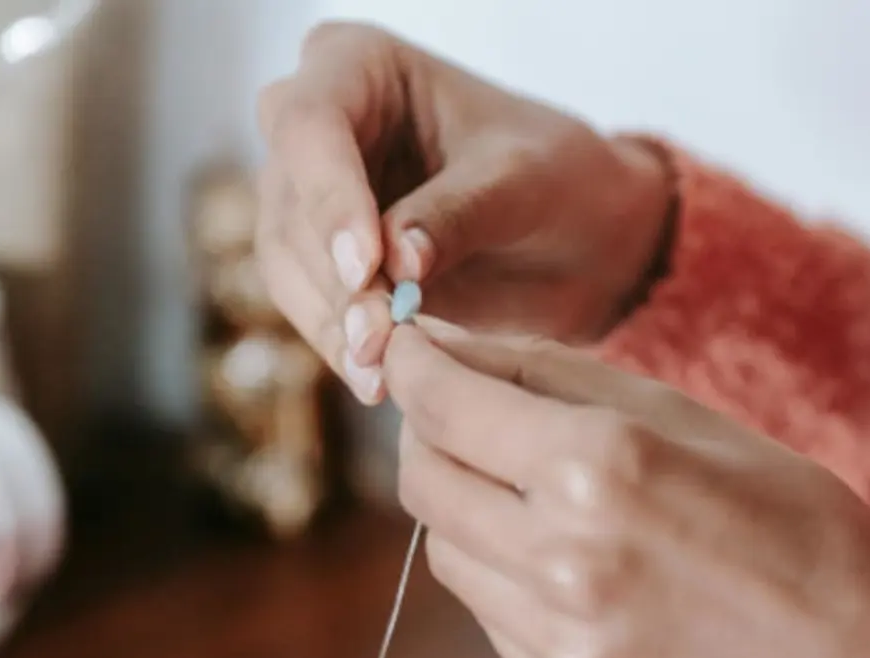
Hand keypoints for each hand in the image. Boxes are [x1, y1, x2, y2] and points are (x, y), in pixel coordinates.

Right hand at [256, 22, 673, 403]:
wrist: (583, 237)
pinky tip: (378, 381)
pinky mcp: (328, 263)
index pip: (312, 124)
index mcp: (361, 65)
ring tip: (381, 375)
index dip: (331, 200)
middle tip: (378, 340)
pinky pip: (312, 306)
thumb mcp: (522, 183)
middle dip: (332, 279)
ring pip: (286, 263)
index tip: (366, 269)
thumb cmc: (561, 178)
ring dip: (331, 324)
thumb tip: (393, 265)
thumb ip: (457, 214)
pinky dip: (341, 346)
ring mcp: (316, 197)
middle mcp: (320, 124)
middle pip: (289, 201)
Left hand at [383, 320, 869, 657]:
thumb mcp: (677, 413)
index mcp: (602, 470)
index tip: (405, 349)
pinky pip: (491, 617)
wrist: (860, 653)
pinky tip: (566, 563)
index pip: (446, 405)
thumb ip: (549, 376)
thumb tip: (442, 350)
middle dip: (428, 435)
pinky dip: (504, 575)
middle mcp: (568, 563)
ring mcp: (563, 646)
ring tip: (528, 492)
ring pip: (445, 553)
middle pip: (424, 483)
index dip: (411, 366)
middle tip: (462, 414)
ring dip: (466, 508)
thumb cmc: (784, 511)